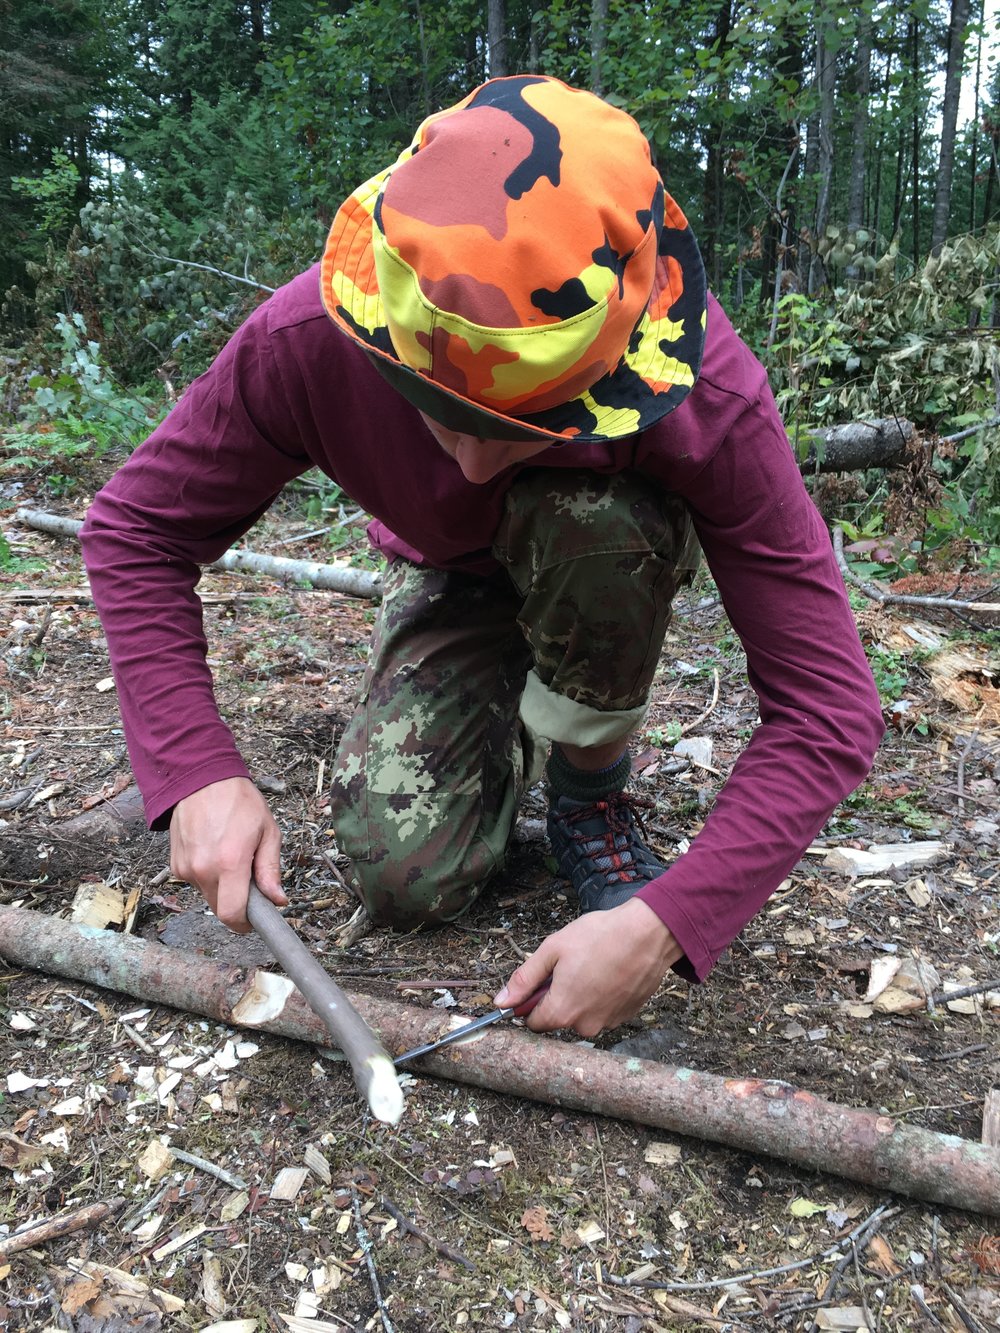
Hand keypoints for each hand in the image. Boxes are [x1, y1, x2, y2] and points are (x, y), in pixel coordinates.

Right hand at [170, 777, 285, 932]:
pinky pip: (196, 882)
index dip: (245, 924)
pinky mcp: (175, 865)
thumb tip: (277, 899)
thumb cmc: (238, 801)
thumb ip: (270, 869)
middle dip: (237, 903)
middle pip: (220, 909)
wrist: (201, 779)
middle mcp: (203, 870)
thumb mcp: (267, 831)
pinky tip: (214, 851)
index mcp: (229, 863)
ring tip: (229, 856)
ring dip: (222, 887)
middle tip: (248, 879)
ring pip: (208, 896)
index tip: (254, 920)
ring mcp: (186, 868)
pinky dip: (208, 876)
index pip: (232, 914)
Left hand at [493, 898, 682, 1038]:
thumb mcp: (552, 949)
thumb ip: (524, 979)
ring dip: (581, 996)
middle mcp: (584, 1026)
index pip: (532, 1022)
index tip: (542, 980)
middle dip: (557, 996)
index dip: (531, 1001)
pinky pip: (602, 1011)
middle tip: (569, 966)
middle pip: (558, 1019)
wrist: (647, 934)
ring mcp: (608, 1023)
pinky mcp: (625, 1016)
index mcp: (561, 1011)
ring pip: (581, 1015)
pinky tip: (608, 972)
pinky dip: (601, 996)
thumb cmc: (599, 936)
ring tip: (592, 966)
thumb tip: (501, 1002)